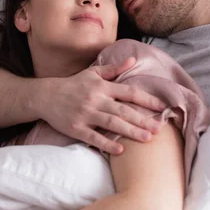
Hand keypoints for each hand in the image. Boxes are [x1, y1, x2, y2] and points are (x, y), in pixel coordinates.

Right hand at [36, 58, 165, 154]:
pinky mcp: (76, 128)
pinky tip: (121, 150)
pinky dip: (107, 143)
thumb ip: (113, 69)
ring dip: (130, 131)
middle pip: (123, 110)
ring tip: (147, 139)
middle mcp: (95, 100)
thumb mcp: (92, 73)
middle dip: (142, 119)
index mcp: (102, 87)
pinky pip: (94, 137)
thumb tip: (132, 60)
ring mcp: (86, 114)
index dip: (147, 99)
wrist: (46, 96)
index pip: (129, 92)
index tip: (163, 107)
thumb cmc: (73, 85)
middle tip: (159, 129)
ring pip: (112, 124)